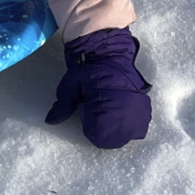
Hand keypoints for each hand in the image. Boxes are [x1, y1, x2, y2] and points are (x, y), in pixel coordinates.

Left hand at [45, 27, 151, 148]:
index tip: (87, 111)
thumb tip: (49, 121)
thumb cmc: (89, 69)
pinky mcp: (145, 109)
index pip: (97, 137)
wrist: (112, 53)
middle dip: (103, 129)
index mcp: (105, 111)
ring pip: (126, 135)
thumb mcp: (71, 85)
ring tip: (111, 109)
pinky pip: (139, 128)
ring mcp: (138, 114)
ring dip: (118, 127)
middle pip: (113, 140)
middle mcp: (126, 116)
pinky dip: (130, 123)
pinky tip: (123, 110)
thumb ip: (63, 106)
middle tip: (98, 108)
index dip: (89, 126)